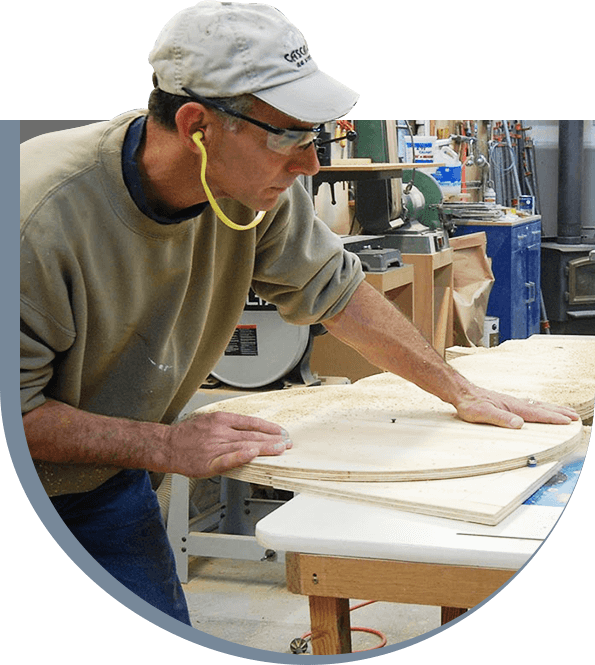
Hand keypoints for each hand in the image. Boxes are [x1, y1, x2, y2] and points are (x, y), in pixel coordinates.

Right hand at [164, 411, 291, 476]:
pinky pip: (228, 459)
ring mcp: (215, 446)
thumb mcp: (209, 420)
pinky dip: (241, 456)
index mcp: (221, 419)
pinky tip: (253, 454)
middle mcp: (220, 431)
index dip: (269, 427)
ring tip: (279, 449)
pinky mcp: (209, 462)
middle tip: (287, 442)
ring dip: (265, 447)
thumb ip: (229, 425)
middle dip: (272, 439)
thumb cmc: (187, 435)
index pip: (251, 422)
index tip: (281, 432)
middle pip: (252, 434)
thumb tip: (250, 431)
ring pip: (245, 445)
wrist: (166, 445)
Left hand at [454, 386, 579, 428]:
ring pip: (536, 405)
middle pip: (541, 407)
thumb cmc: (469, 404)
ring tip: (564, 412)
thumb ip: (501, 418)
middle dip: (559, 412)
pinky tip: (540, 410)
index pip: (537, 413)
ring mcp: (511, 402)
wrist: (461, 393)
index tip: (568, 421)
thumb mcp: (482, 414)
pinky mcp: (506, 403)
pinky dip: (540, 407)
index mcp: (512, 406)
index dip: (553, 418)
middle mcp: (514, 403)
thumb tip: (519, 424)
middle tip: (575, 416)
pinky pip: (529, 405)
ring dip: (552, 409)